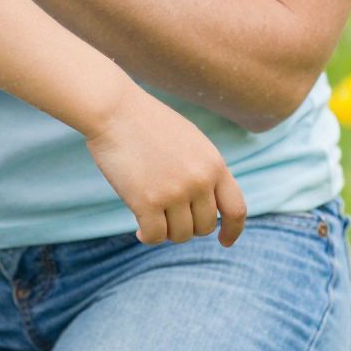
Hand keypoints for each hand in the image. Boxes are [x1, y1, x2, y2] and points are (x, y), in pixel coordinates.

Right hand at [86, 86, 247, 247]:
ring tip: (152, 216)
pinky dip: (147, 237)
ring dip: (166, 231)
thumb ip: (204, 170)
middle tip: (168, 217)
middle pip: (204, 226)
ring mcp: (174, 192)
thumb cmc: (146, 122)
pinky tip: (139, 230)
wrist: (113, 110)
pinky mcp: (147, 202)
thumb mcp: (189, 140)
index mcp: (213, 163)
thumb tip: (209, 204)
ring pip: (180, 235)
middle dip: (188, 227)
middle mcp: (199, 180)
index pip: (236, 209)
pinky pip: (155, 236)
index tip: (224, 241)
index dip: (233, 230)